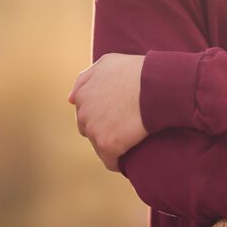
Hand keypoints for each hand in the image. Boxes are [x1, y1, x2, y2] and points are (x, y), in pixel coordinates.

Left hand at [68, 53, 146, 170]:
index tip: (120, 116)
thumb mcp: (108, 63)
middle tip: (129, 128)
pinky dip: (120, 163)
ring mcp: (93, 129)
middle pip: (90, 130)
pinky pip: (111, 162)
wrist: (155, 86)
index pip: (86, 113)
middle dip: (105, 130)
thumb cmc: (137, 71)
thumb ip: (86, 78)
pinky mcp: (107, 145)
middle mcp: (82, 112)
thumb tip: (70, 99)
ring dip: (114, 146)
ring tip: (133, 142)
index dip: (104, 115)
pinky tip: (131, 159)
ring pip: (100, 146)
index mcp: (82, 94)